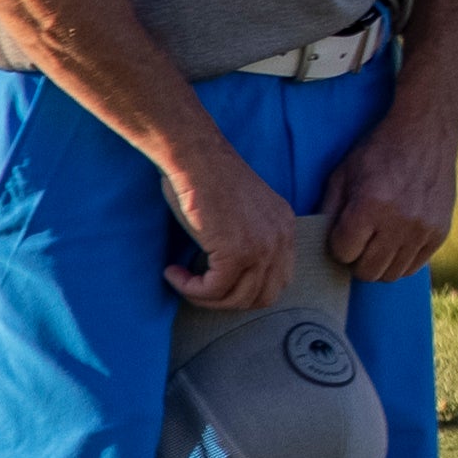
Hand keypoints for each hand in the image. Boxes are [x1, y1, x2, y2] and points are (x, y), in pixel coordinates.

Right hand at [163, 128, 305, 312]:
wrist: (196, 157)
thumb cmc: (206, 178)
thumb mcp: (240, 212)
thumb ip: (248, 239)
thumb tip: (230, 277)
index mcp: (284, 227)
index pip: (278, 279)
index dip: (245, 290)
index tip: (215, 282)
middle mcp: (281, 238)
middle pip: (263, 296)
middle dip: (227, 301)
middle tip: (198, 289)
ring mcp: (262, 246)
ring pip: (237, 299)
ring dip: (204, 298)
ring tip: (182, 280)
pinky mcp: (237, 251)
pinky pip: (213, 290)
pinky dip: (190, 289)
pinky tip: (173, 273)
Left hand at [317, 94, 457, 288]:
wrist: (426, 133)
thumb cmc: (378, 151)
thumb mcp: (343, 174)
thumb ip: (329, 211)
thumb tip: (317, 246)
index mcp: (369, 206)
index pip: (343, 253)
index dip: (339, 245)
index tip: (343, 232)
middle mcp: (399, 222)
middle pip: (367, 271)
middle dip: (357, 260)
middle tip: (359, 242)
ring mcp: (423, 229)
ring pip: (391, 275)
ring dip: (379, 263)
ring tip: (378, 243)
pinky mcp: (440, 232)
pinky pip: (414, 267)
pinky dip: (401, 260)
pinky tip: (397, 241)